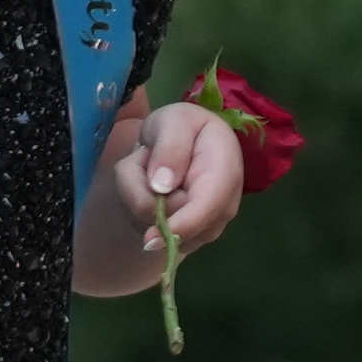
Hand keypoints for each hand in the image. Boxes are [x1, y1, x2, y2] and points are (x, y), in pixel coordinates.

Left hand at [117, 96, 247, 259]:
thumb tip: (161, 186)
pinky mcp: (184, 238)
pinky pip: (149, 234)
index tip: (149, 239)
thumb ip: (171, 148)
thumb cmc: (182, 127)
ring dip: (136, 198)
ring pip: (154, 231)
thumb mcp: (175, 121)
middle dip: (141, 193)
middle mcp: (221, 208)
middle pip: (173, 224)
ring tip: (148, 170)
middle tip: (143, 157)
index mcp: (225, 173)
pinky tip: (149, 189)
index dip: (179, 226)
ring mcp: (204, 227)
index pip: (206, 208)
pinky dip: (136, 211)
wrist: (182, 142)